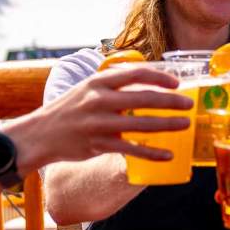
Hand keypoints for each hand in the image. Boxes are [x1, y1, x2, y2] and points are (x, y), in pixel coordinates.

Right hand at [40, 66, 193, 163]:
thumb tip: (145, 79)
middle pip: (144, 98)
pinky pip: (131, 149)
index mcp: (98, 81)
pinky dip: (151, 153)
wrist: (39, 134)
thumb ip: (113, 83)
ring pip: (141, 124)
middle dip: (171, 101)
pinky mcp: (98, 145)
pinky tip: (167, 155)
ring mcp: (98, 123)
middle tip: (189, 105)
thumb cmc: (69, 109)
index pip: (135, 73)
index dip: (160, 77)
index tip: (177, 82)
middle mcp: (99, 99)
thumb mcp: (87, 88)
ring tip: (185, 125)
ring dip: (167, 125)